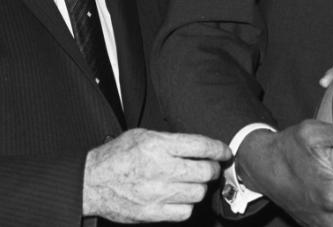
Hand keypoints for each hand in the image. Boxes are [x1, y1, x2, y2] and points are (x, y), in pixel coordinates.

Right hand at [83, 128, 230, 222]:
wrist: (89, 182)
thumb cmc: (117, 156)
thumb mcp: (142, 135)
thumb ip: (171, 139)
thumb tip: (200, 145)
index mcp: (158, 145)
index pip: (202, 146)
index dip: (220, 149)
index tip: (225, 152)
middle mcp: (160, 169)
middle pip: (206, 171)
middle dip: (212, 169)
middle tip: (209, 168)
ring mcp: (156, 193)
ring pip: (198, 192)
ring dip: (199, 187)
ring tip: (190, 182)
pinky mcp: (151, 212)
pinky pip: (185, 211)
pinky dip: (186, 205)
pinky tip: (179, 197)